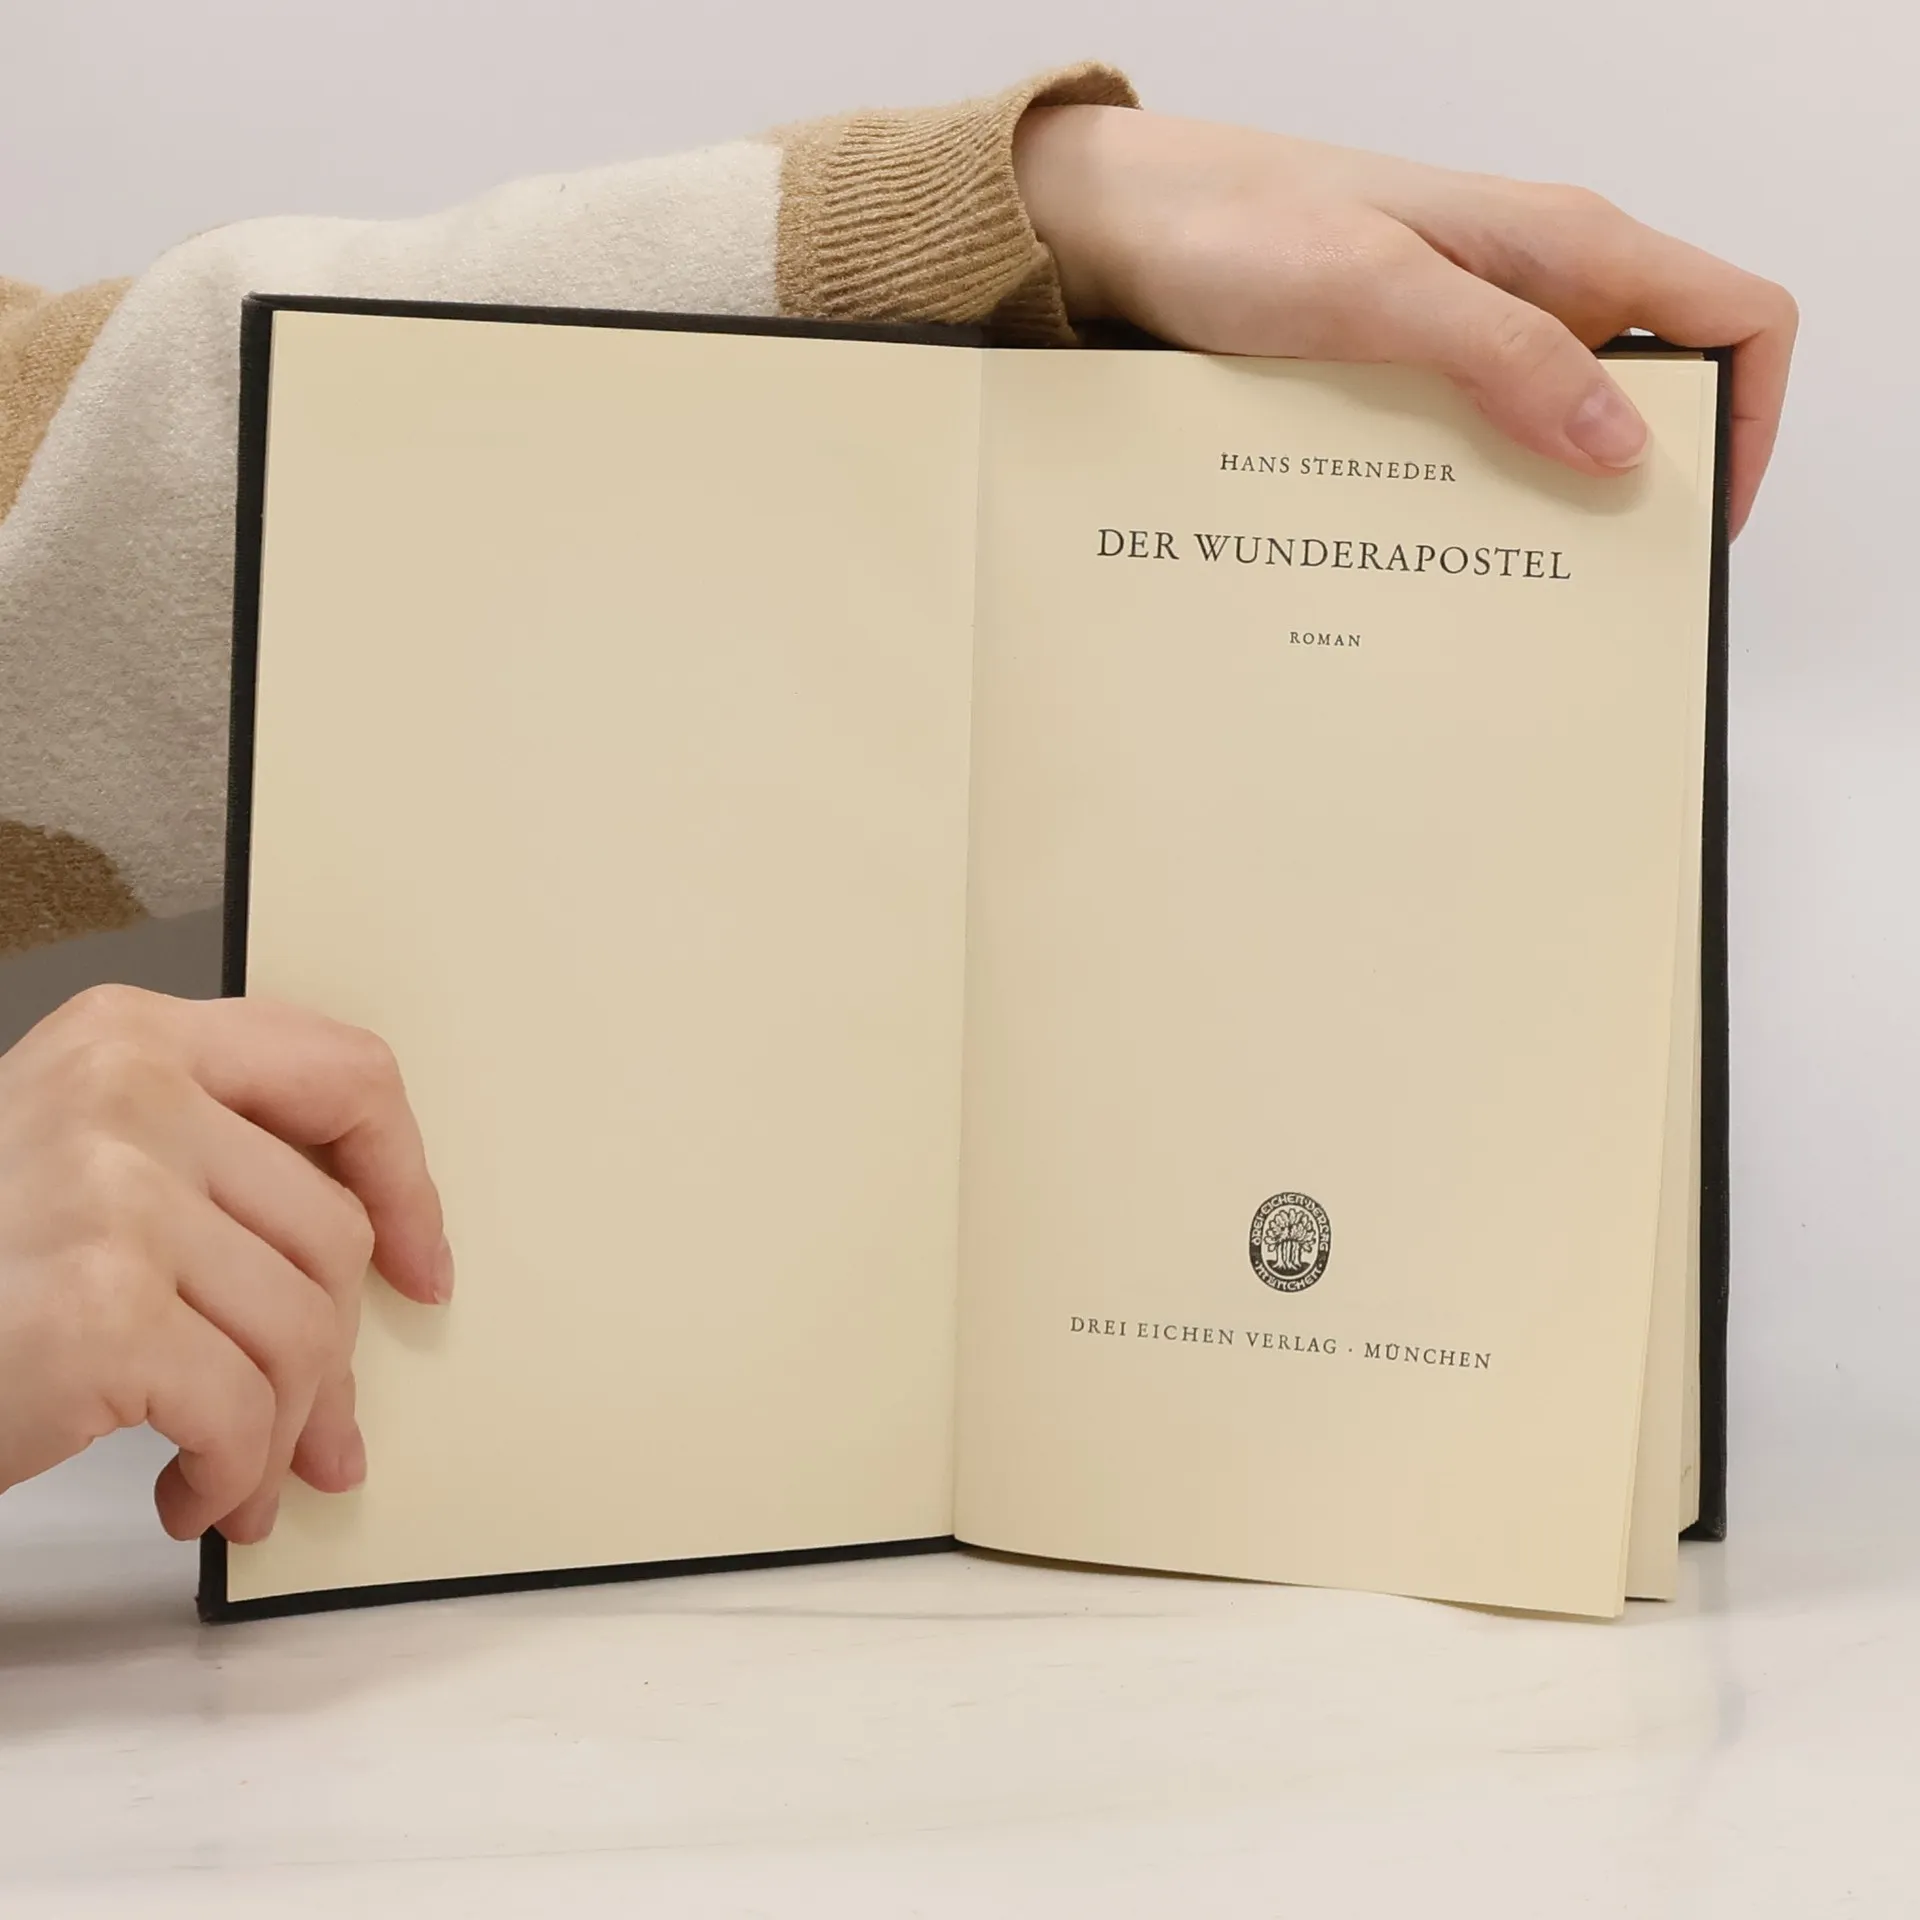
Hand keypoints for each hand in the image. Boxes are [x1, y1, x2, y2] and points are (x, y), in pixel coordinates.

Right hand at [0, 987, 449, 1541]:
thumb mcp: (79, 1167)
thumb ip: (215, 1176)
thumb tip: (382, 1277)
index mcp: (131, 1037)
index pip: (345, 1074)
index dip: (405, 1180)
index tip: (419, 1264)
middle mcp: (127, 1093)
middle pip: (332, 1232)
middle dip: (336, 1358)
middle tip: (324, 1436)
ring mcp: (114, 1197)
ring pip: (304, 1330)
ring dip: (282, 1433)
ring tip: (234, 1477)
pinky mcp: (99, 1312)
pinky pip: (242, 1411)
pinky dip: (231, 1477)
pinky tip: (191, 1497)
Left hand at [1015, 106, 1795, 535]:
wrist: (1132, 227)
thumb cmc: (1240, 228)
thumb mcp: (1377, 290)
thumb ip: (1503, 351)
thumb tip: (1619, 438)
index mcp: (1563, 246)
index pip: (1736, 316)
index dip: (1751, 417)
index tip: (1703, 513)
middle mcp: (1535, 285)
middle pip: (1652, 391)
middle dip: (1639, 484)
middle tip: (1589, 574)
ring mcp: (1471, 328)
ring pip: (1558, 425)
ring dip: (1546, 498)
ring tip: (1502, 577)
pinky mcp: (1411, 365)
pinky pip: (1476, 434)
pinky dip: (1473, 488)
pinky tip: (1430, 536)